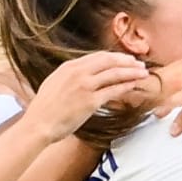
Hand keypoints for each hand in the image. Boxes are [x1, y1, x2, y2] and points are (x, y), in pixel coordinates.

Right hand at [24, 52, 150, 139]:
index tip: (125, 59)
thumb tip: (81, 75)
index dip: (115, 57)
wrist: (38, 124)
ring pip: (115, 74)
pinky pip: (113, 91)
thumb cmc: (44, 109)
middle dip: (127, 61)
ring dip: (131, 72)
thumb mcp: (54, 83)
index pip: (98, 56)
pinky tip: (134, 86)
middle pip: (109, 61)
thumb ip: (69, 76)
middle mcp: (78, 73)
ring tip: (143, 73)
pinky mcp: (91, 101)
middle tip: (139, 64)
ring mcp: (85, 86)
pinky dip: (126, 86)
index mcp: (69, 67)